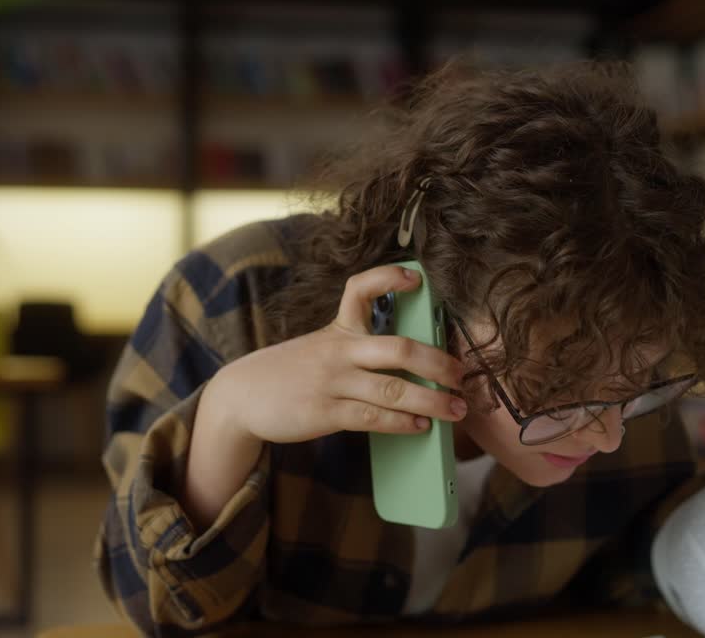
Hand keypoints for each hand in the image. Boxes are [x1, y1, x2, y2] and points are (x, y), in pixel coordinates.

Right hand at [207, 264, 467, 444]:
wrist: (241, 397)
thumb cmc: (292, 372)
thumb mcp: (320, 347)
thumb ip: (358, 349)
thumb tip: (414, 366)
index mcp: (338, 328)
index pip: (360, 288)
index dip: (389, 279)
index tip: (415, 278)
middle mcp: (338, 350)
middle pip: (398, 348)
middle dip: (438, 362)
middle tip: (463, 374)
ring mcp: (332, 382)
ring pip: (392, 389)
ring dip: (432, 400)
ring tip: (457, 409)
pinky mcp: (325, 412)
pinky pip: (372, 417)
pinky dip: (402, 422)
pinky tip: (421, 426)